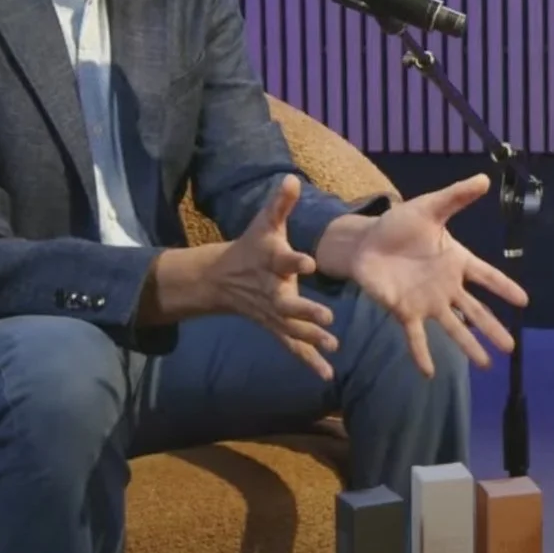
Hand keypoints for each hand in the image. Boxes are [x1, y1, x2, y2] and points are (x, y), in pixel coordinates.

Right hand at [207, 177, 340, 378]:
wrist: (221, 278)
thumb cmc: (252, 246)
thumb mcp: (264, 223)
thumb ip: (280, 204)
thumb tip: (292, 177)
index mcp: (270, 261)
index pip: (283, 259)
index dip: (294, 260)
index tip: (309, 262)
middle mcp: (270, 289)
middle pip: (286, 302)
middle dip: (305, 310)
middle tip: (327, 317)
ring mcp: (271, 312)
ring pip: (291, 327)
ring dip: (311, 337)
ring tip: (332, 345)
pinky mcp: (275, 326)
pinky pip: (291, 345)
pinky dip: (308, 360)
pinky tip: (327, 374)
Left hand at [346, 173, 530, 376]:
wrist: (366, 243)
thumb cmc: (400, 225)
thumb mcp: (429, 207)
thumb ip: (456, 196)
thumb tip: (484, 178)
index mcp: (456, 261)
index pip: (487, 276)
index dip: (504, 287)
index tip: (524, 302)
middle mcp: (446, 287)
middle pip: (476, 311)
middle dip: (493, 329)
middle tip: (512, 348)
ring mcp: (427, 302)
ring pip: (453, 328)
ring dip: (468, 347)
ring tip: (485, 366)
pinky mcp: (404, 312)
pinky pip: (416, 337)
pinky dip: (422, 355)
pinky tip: (429, 373)